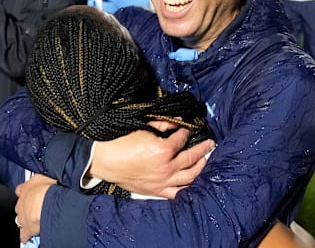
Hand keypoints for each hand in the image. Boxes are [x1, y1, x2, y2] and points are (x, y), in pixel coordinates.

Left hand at [15, 174, 56, 242]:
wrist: (47, 202)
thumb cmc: (48, 188)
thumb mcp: (46, 176)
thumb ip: (43, 177)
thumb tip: (46, 175)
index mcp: (25, 189)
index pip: (21, 190)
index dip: (25, 192)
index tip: (30, 192)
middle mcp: (21, 203)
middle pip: (20, 205)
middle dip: (26, 207)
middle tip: (37, 207)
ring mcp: (22, 216)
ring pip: (20, 219)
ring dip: (26, 219)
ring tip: (35, 220)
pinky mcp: (26, 229)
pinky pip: (23, 234)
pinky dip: (26, 235)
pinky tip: (29, 235)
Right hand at [90, 128, 213, 198]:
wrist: (103, 160)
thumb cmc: (120, 142)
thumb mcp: (142, 127)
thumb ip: (162, 124)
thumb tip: (177, 121)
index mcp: (163, 150)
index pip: (182, 138)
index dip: (187, 131)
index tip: (190, 127)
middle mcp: (167, 168)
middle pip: (192, 157)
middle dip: (203, 148)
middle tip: (210, 143)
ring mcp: (163, 181)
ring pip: (189, 177)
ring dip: (199, 167)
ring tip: (204, 160)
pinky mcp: (156, 191)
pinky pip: (177, 193)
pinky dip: (187, 188)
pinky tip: (192, 182)